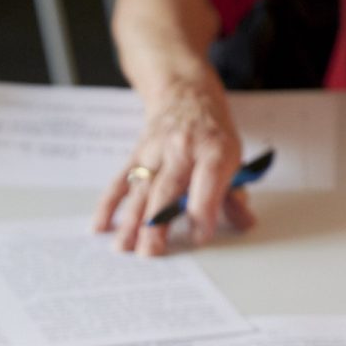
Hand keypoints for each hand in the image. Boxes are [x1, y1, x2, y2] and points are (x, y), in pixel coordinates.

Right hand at [92, 68, 253, 256]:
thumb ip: (235, 194)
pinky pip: (120, 181)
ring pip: (141, 189)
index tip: (199, 237)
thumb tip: (245, 223)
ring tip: (123, 247)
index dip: (203, 211)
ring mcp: (155, 152)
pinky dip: (109, 204)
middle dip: (156, 223)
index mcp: (213, 150)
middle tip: (150, 252)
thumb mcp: (233, 156)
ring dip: (130, 220)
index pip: (207, 183)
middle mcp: (182, 150)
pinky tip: (100, 226)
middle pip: (167, 190)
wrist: (186, 93)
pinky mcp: (136, 155)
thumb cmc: (211, 132)